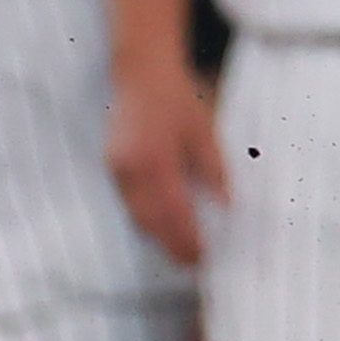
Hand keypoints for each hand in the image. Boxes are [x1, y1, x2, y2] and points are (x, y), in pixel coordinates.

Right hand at [107, 56, 228, 266]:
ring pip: (136, 215)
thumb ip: (215, 169)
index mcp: (156, 158)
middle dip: (171, 245)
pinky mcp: (112, 168)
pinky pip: (128, 204)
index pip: (172, 210)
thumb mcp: (205, 130)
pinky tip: (163, 228)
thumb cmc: (177, 102)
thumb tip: (228, 205)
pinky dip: (145, 220)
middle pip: (150, 220)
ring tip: (182, 252)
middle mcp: (130, 168)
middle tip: (193, 264)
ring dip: (157, 237)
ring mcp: (117, 169)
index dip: (186, 237)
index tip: (203, 256)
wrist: (141, 77)